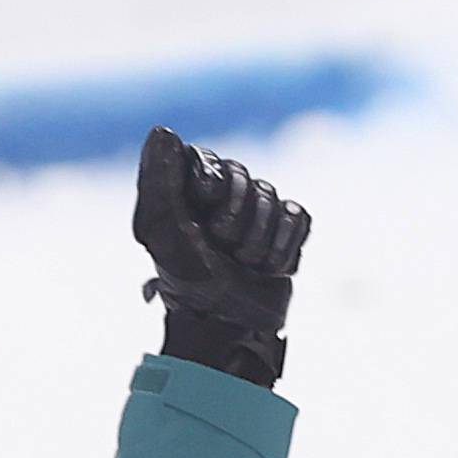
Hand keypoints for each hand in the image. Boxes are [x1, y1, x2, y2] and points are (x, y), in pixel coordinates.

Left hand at [133, 127, 309, 389]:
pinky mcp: (288, 228)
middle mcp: (225, 192)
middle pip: (247, 178)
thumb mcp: (162, 231)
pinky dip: (282, 248)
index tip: (201, 214)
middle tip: (221, 250)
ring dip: (256, 243)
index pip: (212, 160)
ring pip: (274, 200)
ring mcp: (260, 209)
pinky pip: (299, 217)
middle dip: (235, 223)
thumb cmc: (186, 280)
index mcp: (190, 186)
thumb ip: (158, 180)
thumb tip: (161, 131)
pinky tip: (267, 268)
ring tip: (241, 265)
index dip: (212, 188)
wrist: (227, 326)